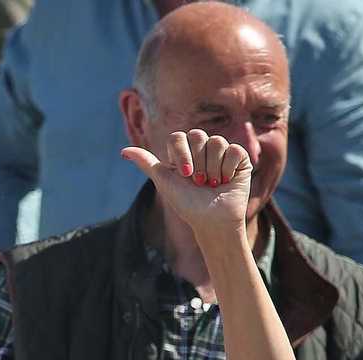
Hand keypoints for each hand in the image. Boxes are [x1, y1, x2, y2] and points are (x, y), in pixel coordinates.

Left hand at [120, 130, 250, 241]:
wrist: (212, 220)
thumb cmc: (188, 204)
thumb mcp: (165, 182)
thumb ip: (147, 164)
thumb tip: (123, 151)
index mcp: (183, 153)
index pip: (178, 137)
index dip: (181, 154)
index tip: (184, 175)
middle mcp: (202, 149)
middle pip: (197, 135)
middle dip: (196, 161)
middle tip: (198, 181)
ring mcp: (221, 152)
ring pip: (216, 141)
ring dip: (211, 167)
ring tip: (212, 184)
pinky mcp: (239, 157)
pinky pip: (233, 149)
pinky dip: (227, 168)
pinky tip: (226, 180)